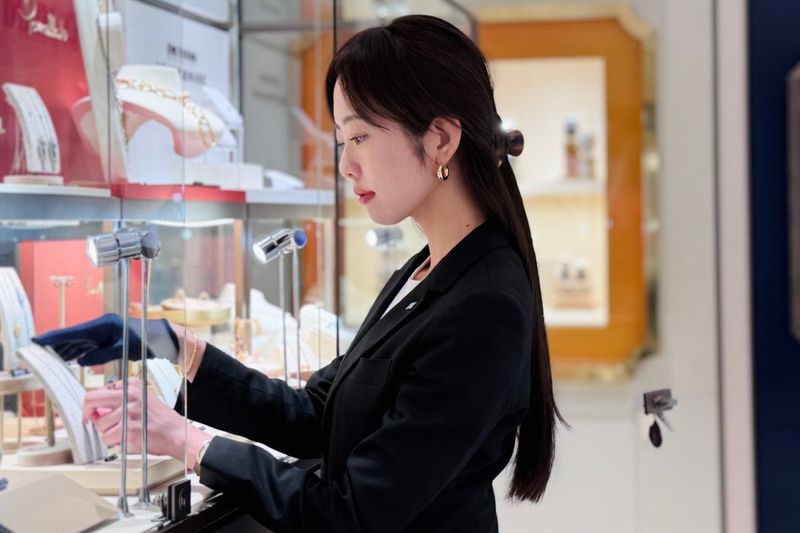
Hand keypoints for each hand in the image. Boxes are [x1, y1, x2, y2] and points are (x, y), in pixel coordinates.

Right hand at [32, 313, 178, 365]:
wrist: (161, 338)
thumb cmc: (145, 341)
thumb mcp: (123, 350)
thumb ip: (102, 355)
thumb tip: (80, 361)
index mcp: (102, 324)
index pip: (73, 332)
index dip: (53, 337)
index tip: (36, 340)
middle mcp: (100, 327)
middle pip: (71, 337)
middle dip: (54, 344)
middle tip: (35, 352)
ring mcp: (103, 333)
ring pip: (78, 342)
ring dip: (64, 350)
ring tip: (46, 358)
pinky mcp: (107, 340)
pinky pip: (87, 347)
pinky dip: (76, 353)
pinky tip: (67, 358)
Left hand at [84, 378, 209, 461]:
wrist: (176, 434)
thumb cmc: (162, 419)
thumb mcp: (144, 399)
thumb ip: (122, 400)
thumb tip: (100, 409)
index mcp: (132, 385)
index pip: (100, 390)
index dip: (95, 403)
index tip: (95, 411)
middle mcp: (129, 395)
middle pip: (91, 400)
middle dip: (87, 412)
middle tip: (90, 419)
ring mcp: (128, 413)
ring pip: (100, 425)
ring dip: (108, 432)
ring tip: (124, 432)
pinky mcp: (127, 430)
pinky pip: (108, 439)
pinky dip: (114, 443)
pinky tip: (128, 439)